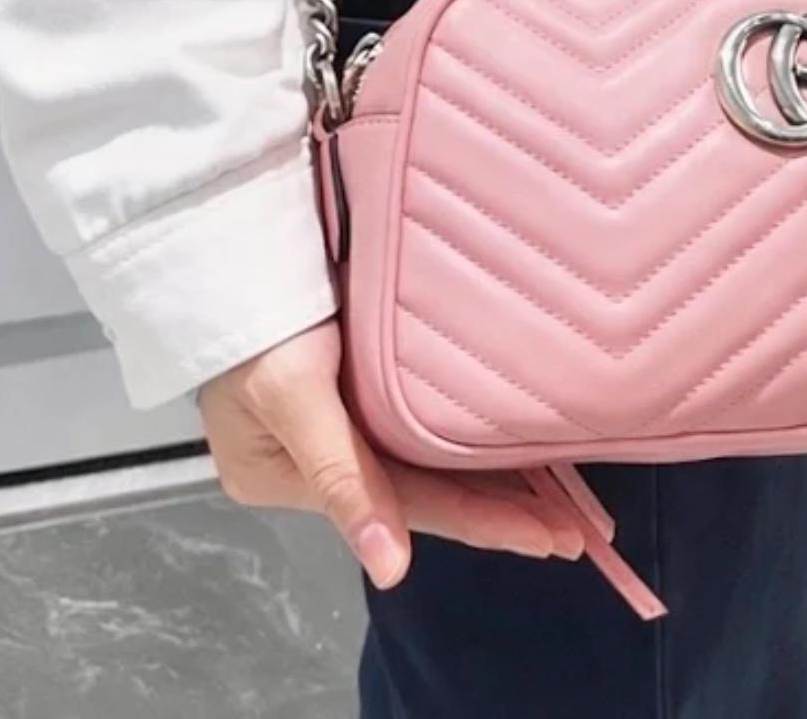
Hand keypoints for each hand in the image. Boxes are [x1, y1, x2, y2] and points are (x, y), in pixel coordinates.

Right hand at [198, 321, 582, 587]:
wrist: (228, 235)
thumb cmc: (253, 318)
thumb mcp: (292, 397)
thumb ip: (343, 479)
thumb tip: (390, 570)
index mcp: (292, 479)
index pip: (408, 508)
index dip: (483, 523)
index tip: (551, 537)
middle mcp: (323, 457)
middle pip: (425, 491)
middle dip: (501, 512)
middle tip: (577, 530)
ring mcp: (340, 415)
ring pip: (430, 458)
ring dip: (494, 479)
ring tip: (564, 503)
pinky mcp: (357, 376)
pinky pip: (423, 417)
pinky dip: (469, 434)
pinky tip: (514, 444)